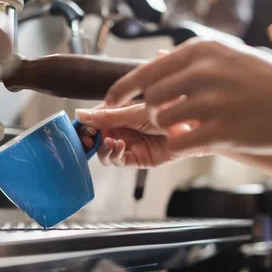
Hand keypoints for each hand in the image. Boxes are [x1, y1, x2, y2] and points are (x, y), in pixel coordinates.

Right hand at [76, 102, 210, 167]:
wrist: (193, 127)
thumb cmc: (169, 111)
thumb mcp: (133, 112)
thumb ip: (106, 116)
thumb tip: (80, 114)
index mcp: (117, 112)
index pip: (93, 118)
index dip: (83, 123)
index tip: (79, 125)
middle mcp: (120, 128)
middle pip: (94, 137)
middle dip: (88, 138)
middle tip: (89, 136)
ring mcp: (126, 144)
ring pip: (102, 151)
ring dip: (101, 147)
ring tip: (109, 140)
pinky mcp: (135, 159)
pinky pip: (116, 160)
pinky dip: (113, 154)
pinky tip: (119, 145)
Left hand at [104, 38, 271, 155]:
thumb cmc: (271, 83)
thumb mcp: (231, 57)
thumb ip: (190, 61)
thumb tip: (154, 60)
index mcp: (202, 50)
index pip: (145, 71)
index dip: (121, 90)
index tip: (108, 102)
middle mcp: (204, 70)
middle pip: (151, 98)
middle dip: (156, 113)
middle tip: (176, 118)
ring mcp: (213, 101)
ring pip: (162, 120)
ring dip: (170, 129)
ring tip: (195, 126)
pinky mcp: (222, 131)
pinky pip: (178, 142)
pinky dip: (182, 145)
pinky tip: (201, 139)